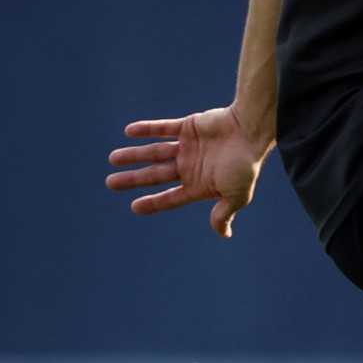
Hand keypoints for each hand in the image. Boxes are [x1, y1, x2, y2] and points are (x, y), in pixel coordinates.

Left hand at [106, 106, 268, 237]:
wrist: (251, 130)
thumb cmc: (245, 164)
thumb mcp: (236, 195)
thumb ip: (224, 213)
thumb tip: (224, 234)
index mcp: (200, 185)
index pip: (171, 197)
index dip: (153, 203)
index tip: (134, 207)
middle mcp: (191, 167)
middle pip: (156, 175)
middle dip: (133, 179)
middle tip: (111, 183)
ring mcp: (189, 146)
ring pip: (155, 152)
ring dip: (135, 155)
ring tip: (113, 158)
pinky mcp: (189, 127)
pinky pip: (164, 128)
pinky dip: (147, 129)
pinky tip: (129, 131)